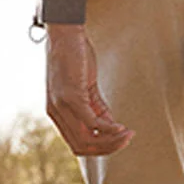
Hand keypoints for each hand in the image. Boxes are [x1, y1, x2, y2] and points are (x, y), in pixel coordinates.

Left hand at [46, 24, 133, 157]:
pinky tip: (121, 127)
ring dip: (110, 141)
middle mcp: (56, 114)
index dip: (99, 148)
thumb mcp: (86, 88)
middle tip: (127, 140)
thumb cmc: (75, 59)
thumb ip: (97, 108)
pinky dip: (108, 128)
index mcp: (57, 114)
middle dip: (107, 148)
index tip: (119, 141)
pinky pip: (91, 122)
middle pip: (81, 147)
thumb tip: (112, 129)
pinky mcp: (71, 97)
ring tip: (128, 134)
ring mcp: (61, 106)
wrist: (65, 35)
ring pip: (86, 139)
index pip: (77, 145)